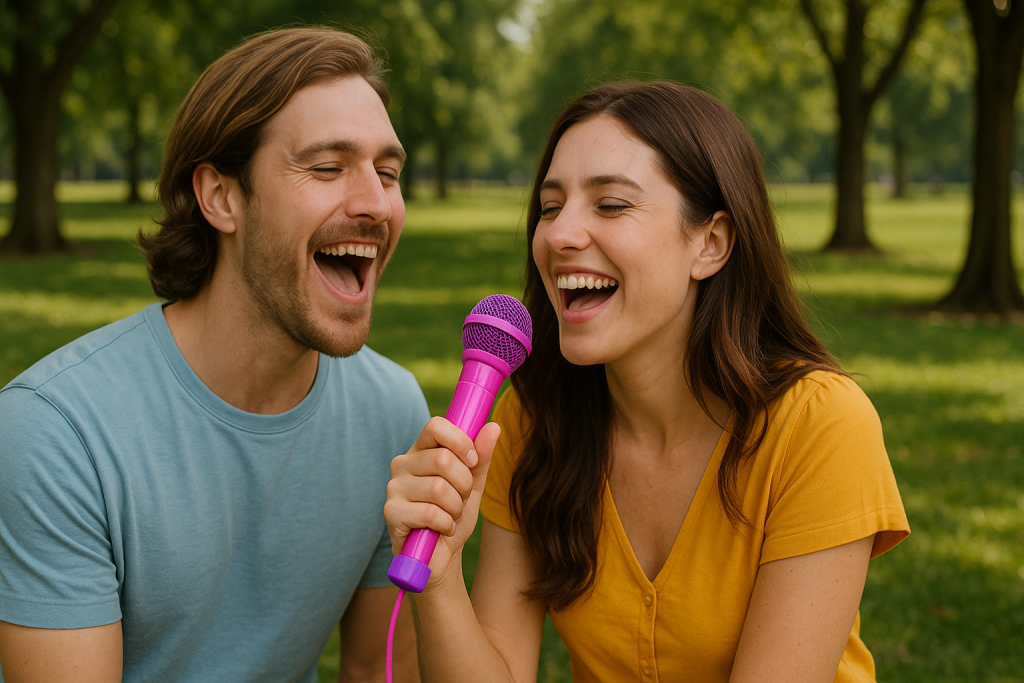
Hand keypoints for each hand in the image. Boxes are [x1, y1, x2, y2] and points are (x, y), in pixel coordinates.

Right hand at [385, 417, 499, 587]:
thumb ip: (481, 456)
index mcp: (421, 450)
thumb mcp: (473, 484)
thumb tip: (493, 426)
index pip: (436, 426)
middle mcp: (403, 463)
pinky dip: (445, 524)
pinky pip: (429, 512)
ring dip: (455, 508)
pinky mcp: (391, 512)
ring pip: (438, 488)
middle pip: (443, 459)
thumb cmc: (454, 514)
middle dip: (464, 485)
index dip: (460, 442)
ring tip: (450, 516)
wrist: (442, 555)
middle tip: (460, 499)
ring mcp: (394, 487)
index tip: (472, 460)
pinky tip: (441, 529)